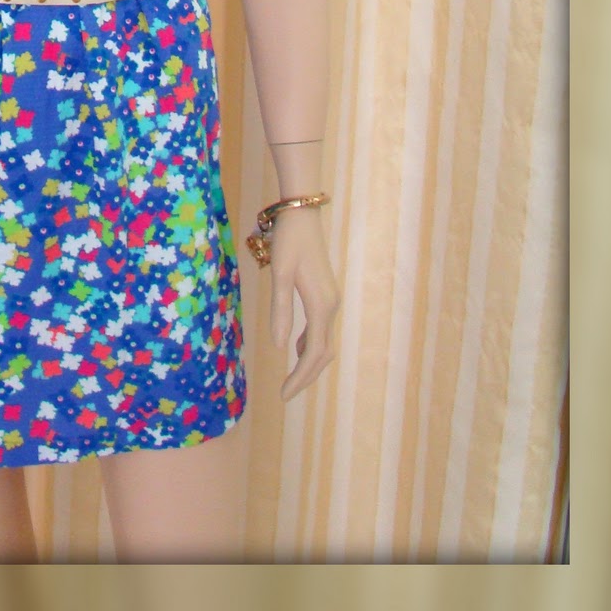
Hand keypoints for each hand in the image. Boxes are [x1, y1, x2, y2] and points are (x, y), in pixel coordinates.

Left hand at [267, 207, 340, 402]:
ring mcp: (331, 300)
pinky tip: (295, 347)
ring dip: (309, 362)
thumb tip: (280, 348)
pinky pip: (321, 328)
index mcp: (321, 306)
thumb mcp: (279, 274)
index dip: (300, 377)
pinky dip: (310, 344)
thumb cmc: (288, 241)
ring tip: (290, 378)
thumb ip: (280, 310)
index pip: (313, 353)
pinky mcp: (326, 293)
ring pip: (324, 342)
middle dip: (306, 376)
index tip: (283, 395)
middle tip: (286, 394)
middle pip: (323, 353)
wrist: (302, 215)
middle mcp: (331, 306)